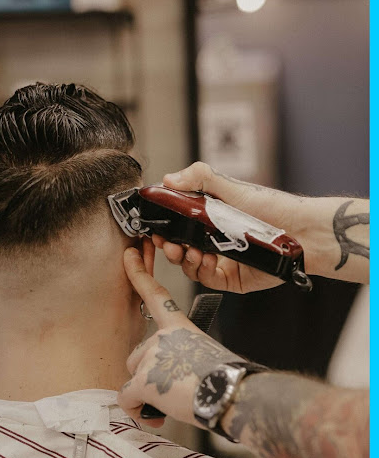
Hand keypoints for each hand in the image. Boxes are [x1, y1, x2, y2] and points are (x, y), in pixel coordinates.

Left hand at [118, 246, 238, 426]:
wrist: (234, 395)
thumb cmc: (226, 380)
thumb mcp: (205, 354)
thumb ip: (182, 355)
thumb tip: (170, 377)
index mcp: (181, 326)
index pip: (156, 294)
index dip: (139, 273)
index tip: (128, 255)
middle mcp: (163, 336)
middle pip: (138, 354)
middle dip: (149, 376)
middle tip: (174, 390)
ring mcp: (152, 356)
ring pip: (133, 376)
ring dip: (146, 393)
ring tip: (171, 402)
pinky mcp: (144, 379)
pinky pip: (127, 398)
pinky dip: (138, 411)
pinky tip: (159, 415)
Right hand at [155, 161, 314, 292]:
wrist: (301, 231)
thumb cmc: (273, 208)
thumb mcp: (233, 187)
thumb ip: (201, 178)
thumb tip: (170, 178)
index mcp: (209, 218)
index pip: (178, 225)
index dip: (164, 228)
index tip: (156, 227)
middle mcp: (213, 239)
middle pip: (179, 248)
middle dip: (168, 247)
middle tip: (166, 244)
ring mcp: (222, 259)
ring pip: (190, 266)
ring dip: (184, 260)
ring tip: (189, 252)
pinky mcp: (232, 278)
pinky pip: (208, 279)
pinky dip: (202, 271)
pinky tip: (205, 260)